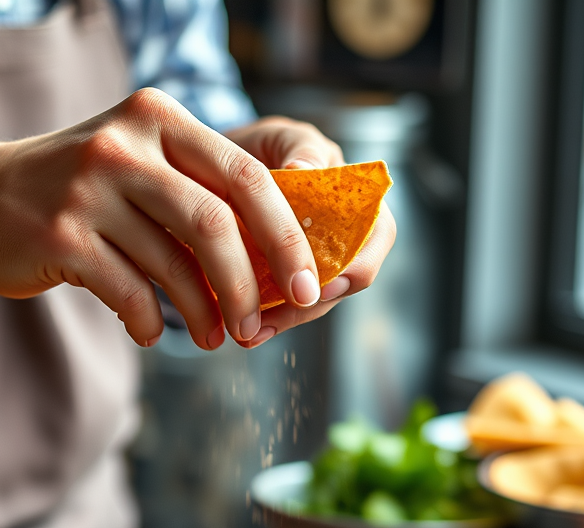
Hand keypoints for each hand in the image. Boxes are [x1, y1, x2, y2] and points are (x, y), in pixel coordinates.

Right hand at [0, 90, 391, 350]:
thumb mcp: (135, 168)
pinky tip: (147, 332)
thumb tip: (271, 261)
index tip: (309, 285)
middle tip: (259, 328)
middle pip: (216, 221)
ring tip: (211, 339)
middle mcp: (126, 143)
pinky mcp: (60, 235)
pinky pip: (127, 291)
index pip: (247, 176)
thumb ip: (194, 194)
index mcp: (159, 119)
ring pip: (173, 263)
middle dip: (249, 285)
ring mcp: (89, 188)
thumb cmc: (72, 195)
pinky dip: (147, 321)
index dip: (287, 236)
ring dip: (202, 314)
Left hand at [225, 116, 396, 343]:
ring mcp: (309, 261)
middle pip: (347, 280)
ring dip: (285, 320)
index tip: (325, 283)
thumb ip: (296, 149)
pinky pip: (282, 308)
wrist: (207, 172)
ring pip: (313, 301)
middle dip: (313, 304)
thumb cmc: (251, 149)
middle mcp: (338, 234)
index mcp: (350, 195)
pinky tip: (246, 332)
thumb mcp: (274, 138)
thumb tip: (306, 169)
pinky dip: (265, 321)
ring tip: (252, 333)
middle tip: (277, 317)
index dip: (357, 263)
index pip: (377, 233)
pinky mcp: (278, 282)